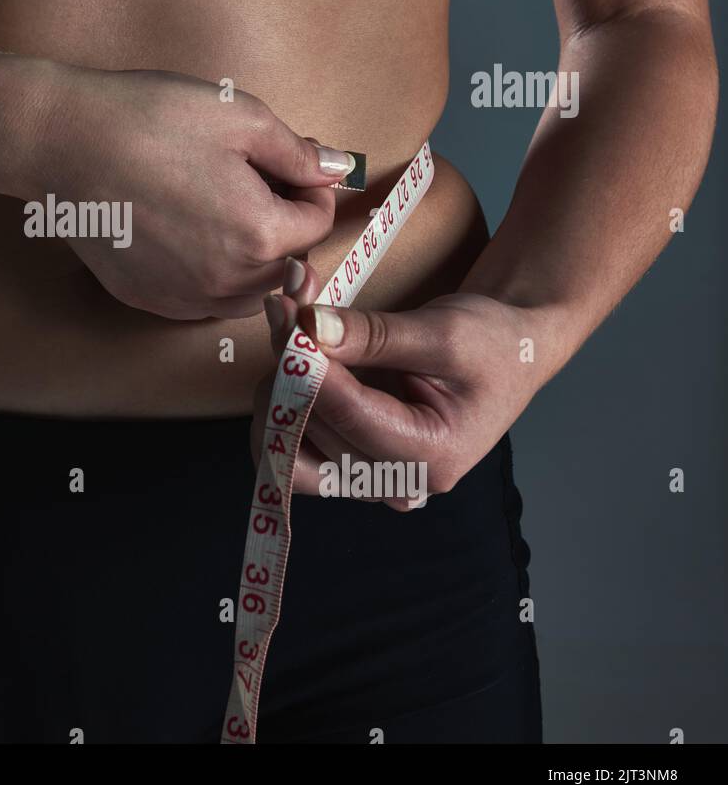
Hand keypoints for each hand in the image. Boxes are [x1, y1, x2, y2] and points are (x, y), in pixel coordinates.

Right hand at [38, 61, 352, 319]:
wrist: (61, 141)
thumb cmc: (148, 120)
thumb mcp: (240, 117)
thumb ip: (298, 152)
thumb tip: (335, 169)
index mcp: (259, 235)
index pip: (318, 225)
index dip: (310, 188)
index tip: (285, 162)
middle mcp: (225, 282)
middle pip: (287, 265)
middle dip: (284, 226)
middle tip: (251, 180)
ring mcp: (182, 298)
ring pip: (246, 293)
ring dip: (251, 258)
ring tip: (221, 208)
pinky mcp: (146, 298)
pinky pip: (200, 301)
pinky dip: (208, 275)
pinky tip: (184, 231)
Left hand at [258, 273, 545, 510]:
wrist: (510, 353)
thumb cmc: (491, 344)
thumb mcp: (442, 330)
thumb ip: (373, 334)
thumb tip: (310, 328)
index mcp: (432, 457)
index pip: (346, 413)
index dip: (307, 361)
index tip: (286, 309)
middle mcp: (396, 482)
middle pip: (311, 428)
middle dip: (290, 362)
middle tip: (285, 302)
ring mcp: (368, 478)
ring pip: (286, 445)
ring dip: (276, 383)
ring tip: (289, 327)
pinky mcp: (347, 462)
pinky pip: (290, 445)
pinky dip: (282, 399)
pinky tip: (292, 358)